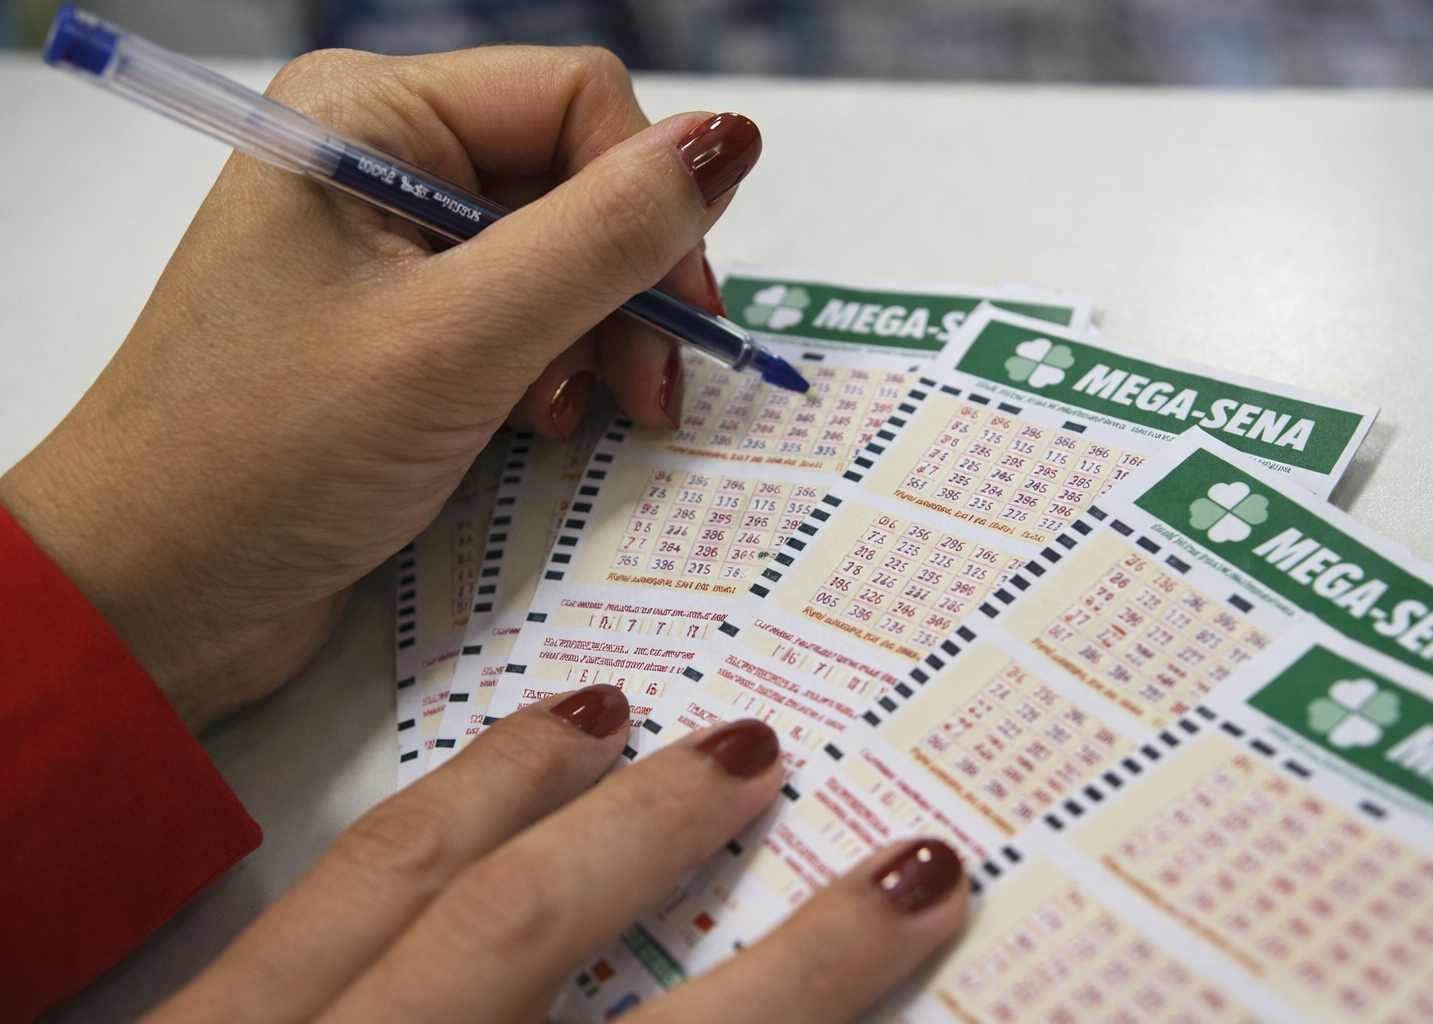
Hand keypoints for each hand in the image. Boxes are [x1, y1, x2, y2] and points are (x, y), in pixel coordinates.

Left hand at [0, 46, 760, 729]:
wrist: (153, 598)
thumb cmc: (261, 460)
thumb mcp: (455, 341)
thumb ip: (603, 238)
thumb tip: (730, 141)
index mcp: (370, 116)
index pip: (577, 99)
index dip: (647, 197)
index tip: (682, 309)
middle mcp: (384, 165)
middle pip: (578, 182)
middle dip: (629, 287)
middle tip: (650, 386)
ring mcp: (395, 255)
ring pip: (565, 262)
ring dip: (598, 342)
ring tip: (578, 420)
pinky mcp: (407, 335)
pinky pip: (527, 325)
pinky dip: (556, 377)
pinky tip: (538, 430)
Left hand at [143, 690, 966, 1023]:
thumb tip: (729, 1011)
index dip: (804, 981)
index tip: (905, 896)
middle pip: (522, 931)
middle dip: (663, 840)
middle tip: (769, 757)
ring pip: (405, 879)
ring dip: (531, 788)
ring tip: (625, 714)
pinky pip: (320, 889)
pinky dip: (419, 816)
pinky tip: (469, 781)